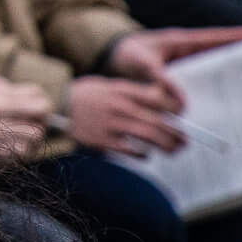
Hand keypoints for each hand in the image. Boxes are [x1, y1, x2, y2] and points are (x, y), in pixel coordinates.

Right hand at [66, 74, 185, 156]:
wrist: (55, 106)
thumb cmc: (85, 96)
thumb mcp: (109, 86)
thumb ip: (134, 93)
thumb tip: (162, 101)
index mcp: (123, 90)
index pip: (158, 98)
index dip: (175, 109)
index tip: (182, 117)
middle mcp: (120, 106)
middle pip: (158, 122)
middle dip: (176, 134)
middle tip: (186, 141)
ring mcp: (112, 124)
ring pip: (149, 137)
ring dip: (166, 146)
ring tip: (174, 150)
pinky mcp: (103, 141)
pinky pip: (131, 150)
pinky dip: (143, 154)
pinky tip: (147, 155)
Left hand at [103, 26, 241, 111]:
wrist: (108, 62)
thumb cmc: (126, 55)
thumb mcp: (141, 64)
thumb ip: (160, 80)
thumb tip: (182, 103)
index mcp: (180, 41)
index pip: (211, 38)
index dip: (231, 37)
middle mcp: (185, 53)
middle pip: (217, 55)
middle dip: (236, 59)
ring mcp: (183, 66)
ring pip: (209, 72)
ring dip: (223, 80)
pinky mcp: (177, 80)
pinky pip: (197, 86)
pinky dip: (207, 94)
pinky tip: (217, 107)